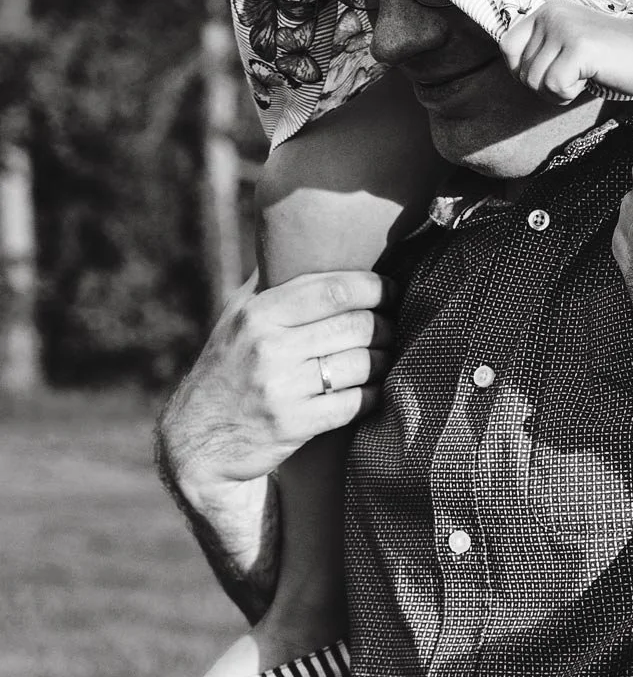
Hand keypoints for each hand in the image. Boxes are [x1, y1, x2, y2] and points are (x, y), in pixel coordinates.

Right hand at [157, 267, 392, 512]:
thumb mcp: (234, 319)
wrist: (196, 440)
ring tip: (385, 355)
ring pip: (361, 363)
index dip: (373, 287)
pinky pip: (355, 403)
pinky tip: (373, 389)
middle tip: (392, 326)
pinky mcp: (294, 425)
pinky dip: (373, 394)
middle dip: (385, 324)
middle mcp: (269, 348)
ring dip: (383, 359)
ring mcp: (282, 389)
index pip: (333, 290)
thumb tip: (298, 235)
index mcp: (258, 314)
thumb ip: (269, 282)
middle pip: (355, 325)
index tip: (390, 290)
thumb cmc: (225, 369)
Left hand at [500, 0, 632, 102]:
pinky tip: (591, 80)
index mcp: (547, 11)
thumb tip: (513, 73)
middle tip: (577, 77)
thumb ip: (542, 51)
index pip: (507, 47)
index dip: (522, 71)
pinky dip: (570, 94)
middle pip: (521, 71)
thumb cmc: (613, 58)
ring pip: (535, 81)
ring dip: (558, 93)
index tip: (551, 75)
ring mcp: (565, 28)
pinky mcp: (579, 46)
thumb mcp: (568, 46)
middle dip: (546, 87)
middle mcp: (551, 14)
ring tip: (585, 78)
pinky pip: (553, 85)